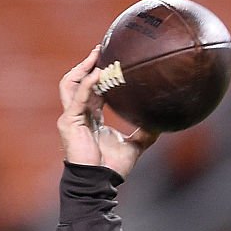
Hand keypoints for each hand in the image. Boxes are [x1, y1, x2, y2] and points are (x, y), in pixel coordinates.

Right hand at [56, 48, 158, 177]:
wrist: (100, 182)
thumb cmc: (112, 168)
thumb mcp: (135, 147)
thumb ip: (146, 133)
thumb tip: (162, 123)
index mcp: (90, 117)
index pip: (91, 89)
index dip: (97, 73)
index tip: (110, 59)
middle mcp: (78, 113)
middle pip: (77, 81)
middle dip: (87, 64)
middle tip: (101, 49)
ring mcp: (71, 117)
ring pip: (70, 84)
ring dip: (83, 68)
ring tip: (96, 55)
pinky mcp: (69, 122)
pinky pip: (77, 97)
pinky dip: (88, 84)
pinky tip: (98, 72)